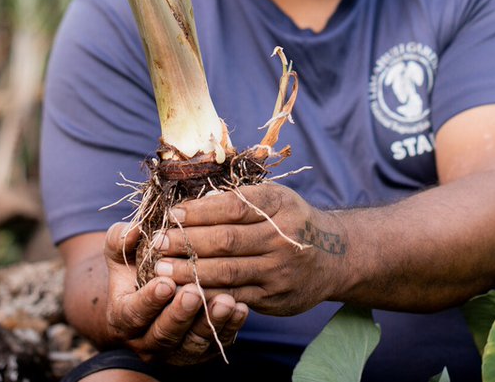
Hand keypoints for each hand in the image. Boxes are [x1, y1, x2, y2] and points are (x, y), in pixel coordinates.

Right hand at [103, 223, 248, 364]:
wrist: (155, 294)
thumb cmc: (138, 267)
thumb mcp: (123, 252)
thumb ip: (121, 240)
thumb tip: (132, 231)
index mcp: (123, 318)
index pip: (133, 314)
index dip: (148, 300)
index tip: (166, 282)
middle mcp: (147, 341)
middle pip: (163, 334)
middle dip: (180, 314)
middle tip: (195, 293)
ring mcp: (175, 350)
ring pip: (192, 343)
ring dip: (210, 322)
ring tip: (226, 301)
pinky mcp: (201, 352)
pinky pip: (216, 343)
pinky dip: (230, 327)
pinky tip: (241, 307)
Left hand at [152, 183, 349, 315]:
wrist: (336, 256)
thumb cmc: (292, 219)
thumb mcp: (275, 197)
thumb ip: (240, 197)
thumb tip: (190, 199)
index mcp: (279, 205)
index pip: (232, 207)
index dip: (199, 211)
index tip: (172, 215)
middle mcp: (282, 237)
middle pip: (227, 240)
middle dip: (187, 242)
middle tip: (159, 243)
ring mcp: (279, 271)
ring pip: (228, 272)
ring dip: (190, 271)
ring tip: (161, 270)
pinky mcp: (275, 298)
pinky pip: (236, 296)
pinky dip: (208, 294)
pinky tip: (186, 291)